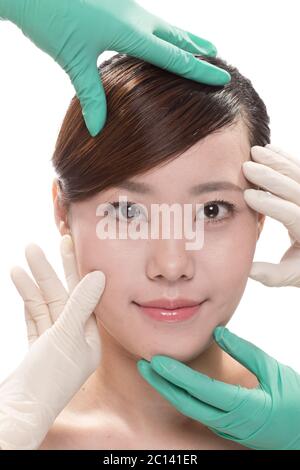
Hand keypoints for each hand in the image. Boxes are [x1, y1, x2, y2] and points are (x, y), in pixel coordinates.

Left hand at [0, 0, 229, 136]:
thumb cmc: (51, 17)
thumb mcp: (74, 60)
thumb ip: (91, 96)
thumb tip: (98, 130)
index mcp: (130, 32)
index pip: (175, 56)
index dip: (200, 70)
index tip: (223, 77)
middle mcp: (134, 16)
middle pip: (176, 35)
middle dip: (199, 48)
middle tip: (218, 58)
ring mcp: (125, 6)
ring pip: (164, 24)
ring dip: (183, 36)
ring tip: (199, 44)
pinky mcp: (115, 4)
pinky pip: (148, 19)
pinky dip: (161, 31)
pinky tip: (157, 37)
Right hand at [0, 235, 104, 449]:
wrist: (17, 412)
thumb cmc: (46, 380)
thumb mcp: (66, 337)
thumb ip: (80, 305)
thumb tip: (98, 275)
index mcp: (91, 338)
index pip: (87, 296)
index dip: (80, 269)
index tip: (75, 246)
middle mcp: (76, 339)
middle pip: (66, 296)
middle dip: (56, 269)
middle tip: (55, 240)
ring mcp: (54, 343)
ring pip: (47, 303)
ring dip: (37, 279)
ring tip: (28, 254)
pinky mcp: (36, 347)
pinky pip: (34, 315)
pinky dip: (27, 296)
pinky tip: (20, 277)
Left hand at [137, 326, 299, 449]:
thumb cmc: (293, 402)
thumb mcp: (273, 371)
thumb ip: (245, 351)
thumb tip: (219, 332)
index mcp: (243, 407)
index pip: (201, 390)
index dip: (177, 375)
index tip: (157, 361)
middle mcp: (230, 422)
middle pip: (187, 403)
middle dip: (162, 384)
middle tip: (144, 364)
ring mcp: (227, 429)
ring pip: (190, 409)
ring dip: (169, 390)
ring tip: (153, 371)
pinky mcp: (226, 429)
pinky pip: (198, 412)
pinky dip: (182, 396)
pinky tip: (174, 383)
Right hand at [242, 144, 299, 286]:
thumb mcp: (290, 275)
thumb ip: (269, 273)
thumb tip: (246, 268)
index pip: (291, 214)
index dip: (269, 204)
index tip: (247, 195)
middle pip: (295, 189)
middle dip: (270, 177)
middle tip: (247, 166)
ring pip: (298, 174)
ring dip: (277, 161)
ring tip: (256, 151)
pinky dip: (287, 158)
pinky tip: (272, 150)